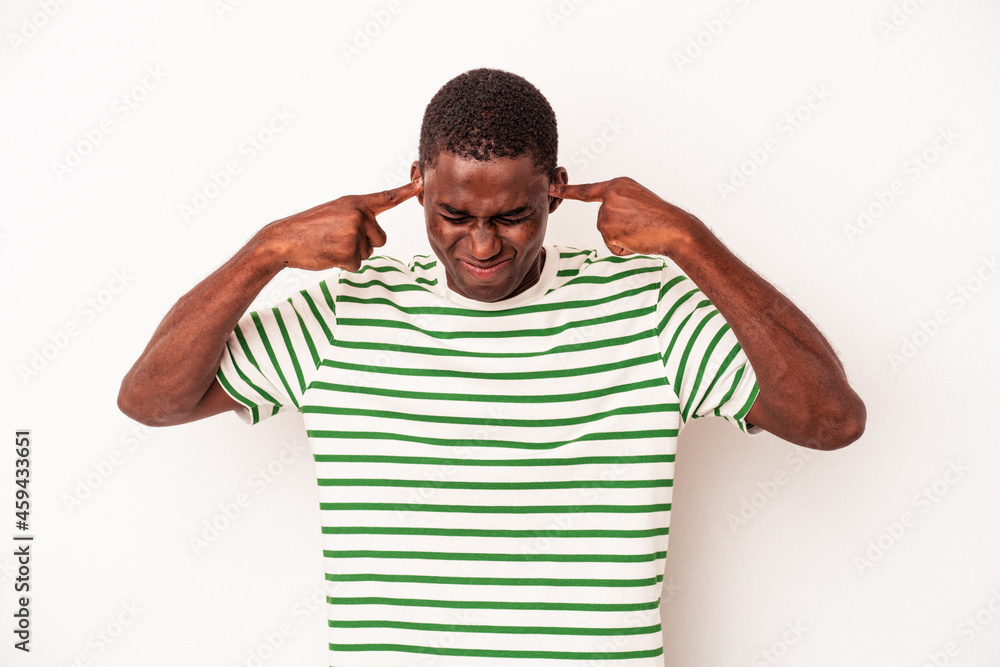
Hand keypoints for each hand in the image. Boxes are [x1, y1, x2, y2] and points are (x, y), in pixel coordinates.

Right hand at [256, 178, 422, 271]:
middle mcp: (357, 215)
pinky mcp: (348, 251)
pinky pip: (357, 265)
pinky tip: (329, 254)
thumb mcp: (335, 213)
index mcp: (354, 203)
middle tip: (338, 239)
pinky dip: (344, 265)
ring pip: (369, 252)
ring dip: (351, 254)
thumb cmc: (308, 228)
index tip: (421, 183)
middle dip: (364, 244)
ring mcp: (353, 232)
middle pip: (380, 238)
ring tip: (330, 245)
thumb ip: (358, 218)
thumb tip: (375, 239)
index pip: (385, 198)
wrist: (283, 239)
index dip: (406, 191)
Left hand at [549, 177, 698, 257]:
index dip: (567, 191)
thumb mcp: (638, 201)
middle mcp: (610, 194)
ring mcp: (608, 211)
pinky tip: (638, 240)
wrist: (676, 229)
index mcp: (618, 184)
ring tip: (641, 232)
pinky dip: (623, 248)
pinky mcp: (608, 228)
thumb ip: (619, 204)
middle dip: (618, 230)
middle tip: (640, 227)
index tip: (551, 188)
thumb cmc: (661, 219)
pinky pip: (611, 245)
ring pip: (606, 233)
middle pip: (602, 220)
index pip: (587, 190)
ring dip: (622, 239)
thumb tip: (607, 220)